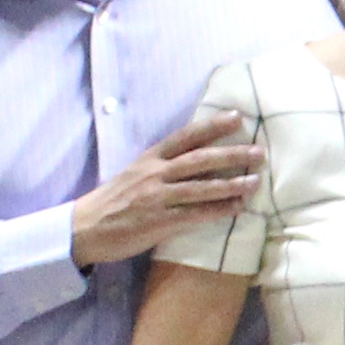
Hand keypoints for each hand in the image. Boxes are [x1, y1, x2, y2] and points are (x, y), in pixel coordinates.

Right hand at [69, 108, 263, 264]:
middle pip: (199, 159)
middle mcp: (154, 174)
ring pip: (201, 188)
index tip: (237, 117)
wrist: (85, 228)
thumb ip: (162, 165)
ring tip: (255, 182)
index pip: (185, 136)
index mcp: (150, 158)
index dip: (212, 126)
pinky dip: (218, 211)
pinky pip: (194, 215)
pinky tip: (237, 209)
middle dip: (231, 154)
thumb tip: (196, 158)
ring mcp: (157, 198)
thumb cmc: (114, 201)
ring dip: (231, 184)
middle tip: (259, 152)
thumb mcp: (135, 173)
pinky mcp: (158, 222)